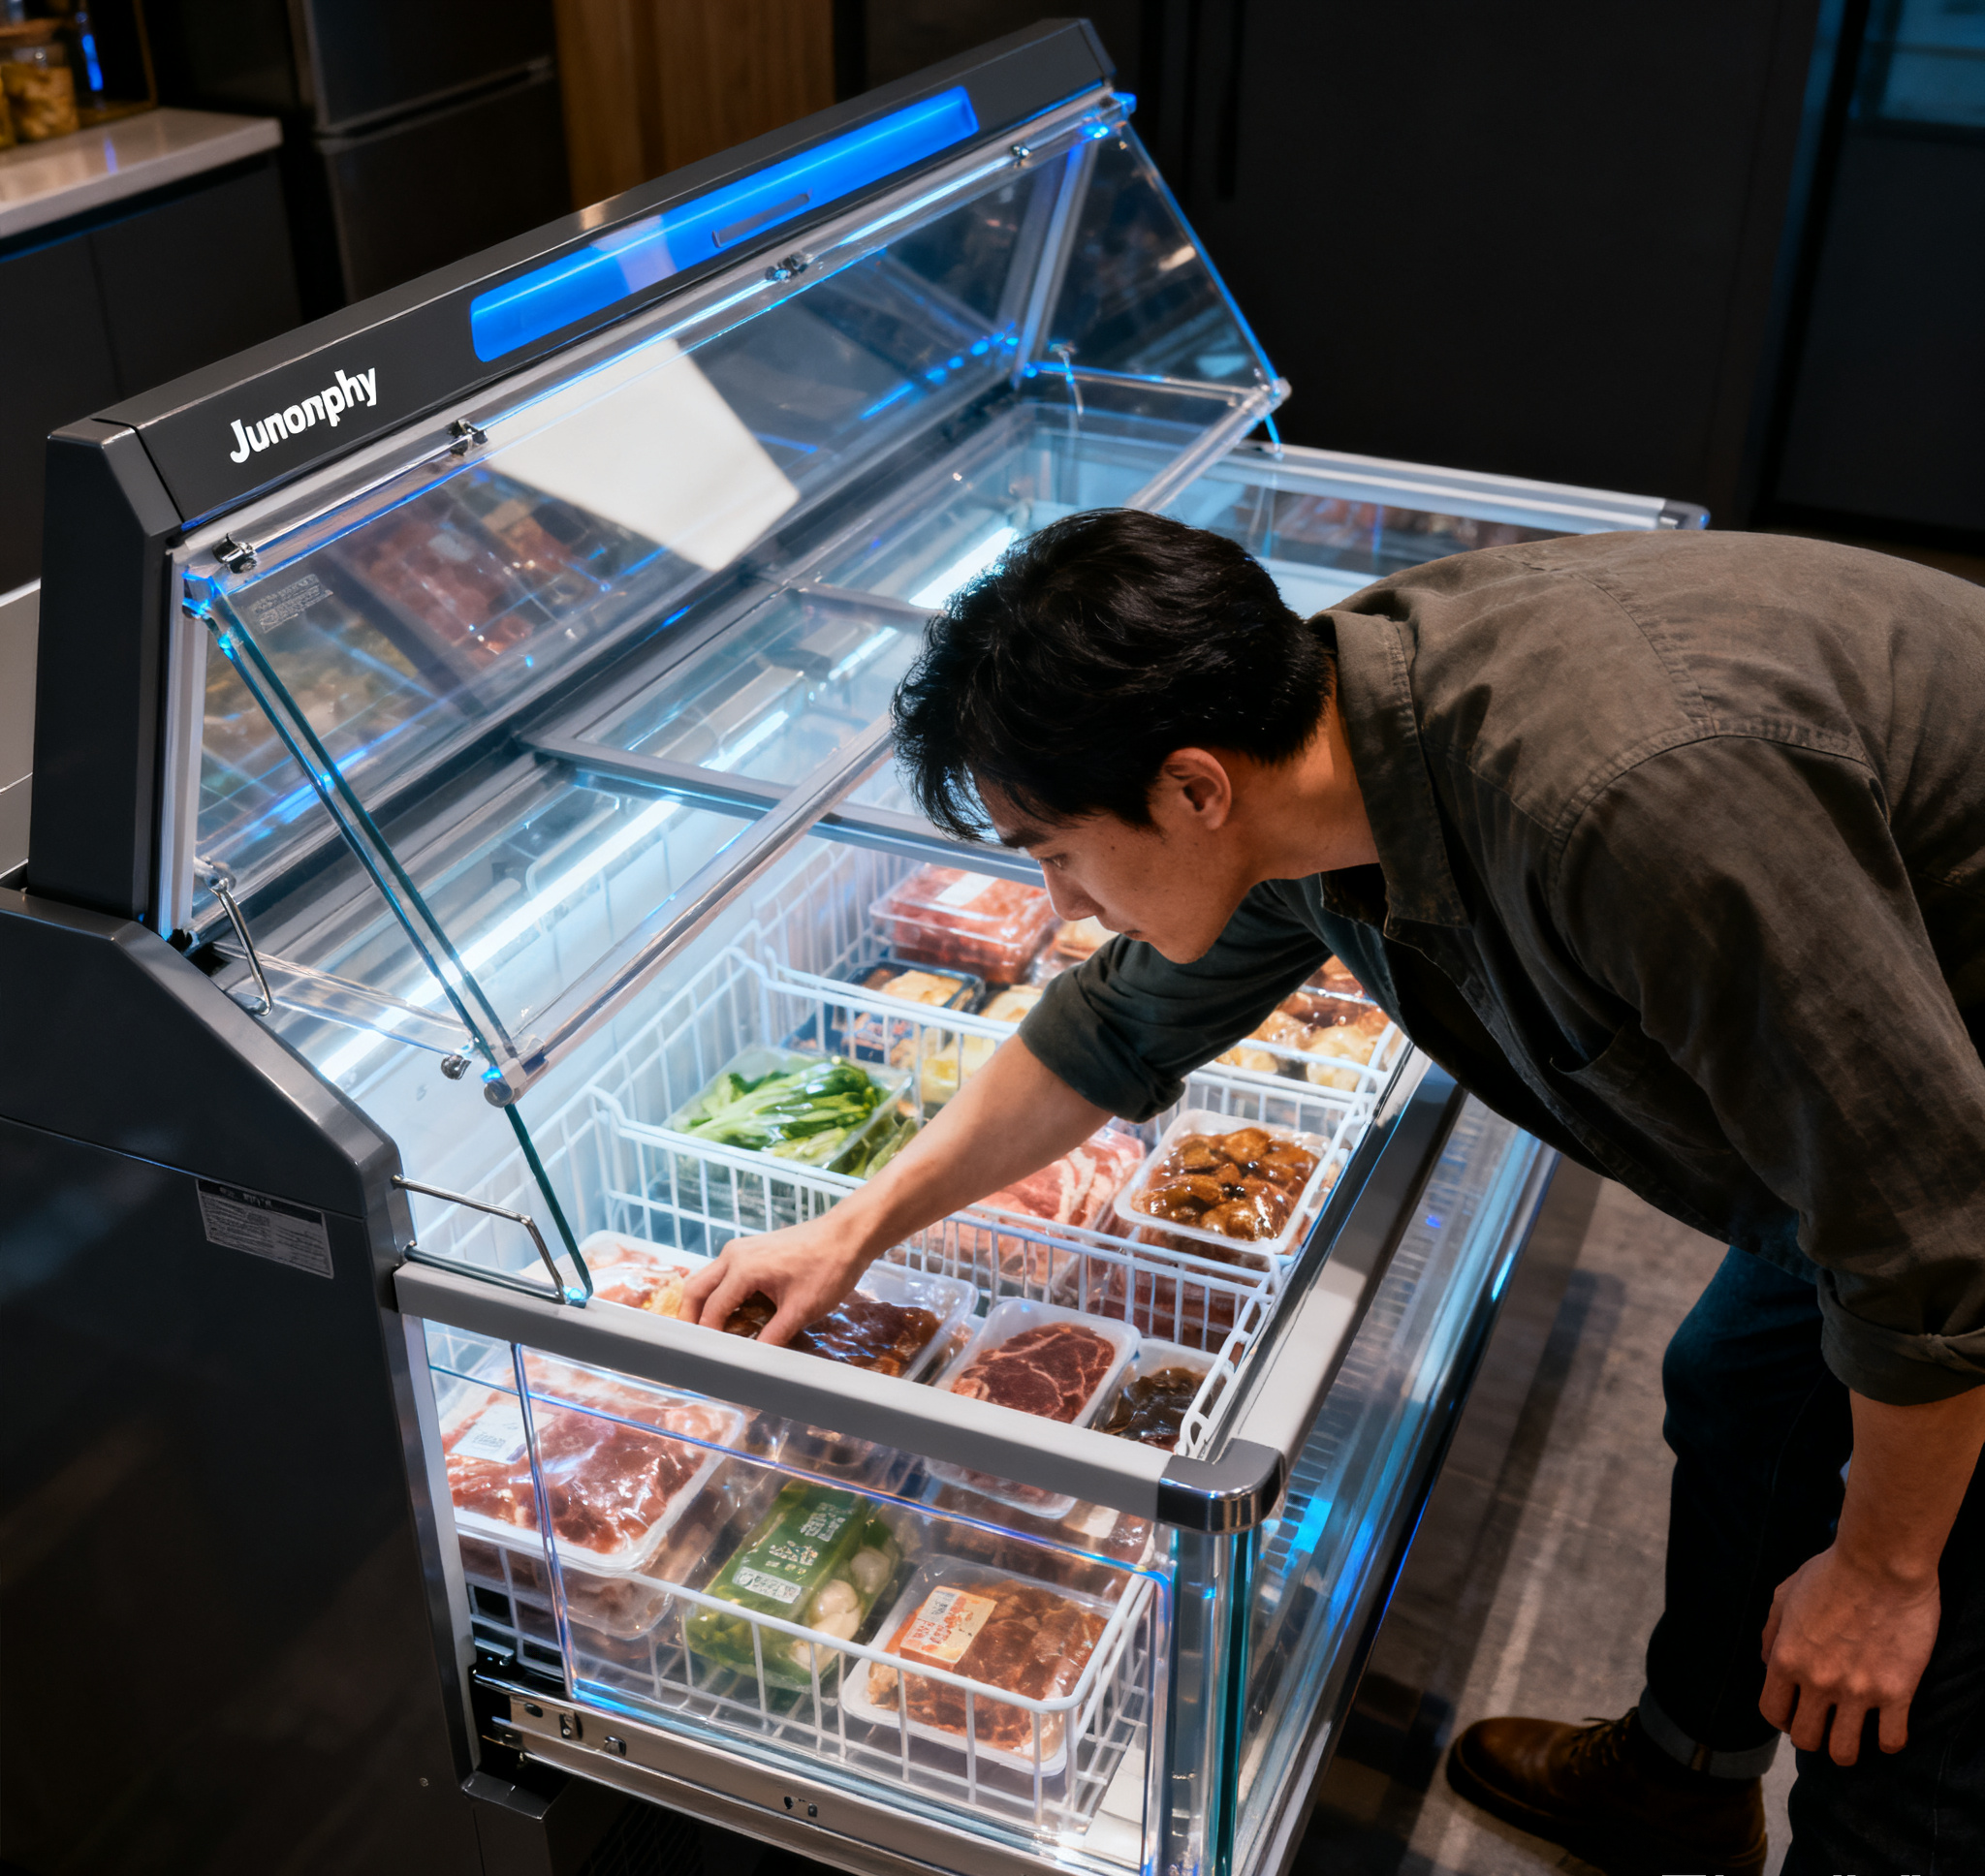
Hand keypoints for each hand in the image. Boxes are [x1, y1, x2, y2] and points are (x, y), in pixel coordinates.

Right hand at [675, 1213, 874, 1347]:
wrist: (848, 1235)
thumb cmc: (828, 1269)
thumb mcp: (801, 1310)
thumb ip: (772, 1337)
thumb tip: (754, 1361)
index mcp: (743, 1268)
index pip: (712, 1309)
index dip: (706, 1336)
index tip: (703, 1359)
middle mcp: (734, 1254)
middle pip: (696, 1289)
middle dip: (690, 1317)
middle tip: (692, 1346)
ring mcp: (741, 1248)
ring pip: (707, 1278)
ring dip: (703, 1304)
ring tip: (709, 1333)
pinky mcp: (751, 1248)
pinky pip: (722, 1272)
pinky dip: (718, 1292)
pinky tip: (730, 1313)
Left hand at [1759, 1543, 1940, 1763]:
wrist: (1881, 1562)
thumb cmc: (1832, 1572)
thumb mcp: (1785, 1594)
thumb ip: (1771, 1631)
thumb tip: (1766, 1662)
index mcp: (1786, 1658)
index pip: (1772, 1713)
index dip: (1782, 1718)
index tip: (1795, 1713)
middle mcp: (1817, 1681)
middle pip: (1806, 1740)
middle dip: (1813, 1736)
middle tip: (1826, 1723)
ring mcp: (1857, 1690)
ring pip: (1844, 1752)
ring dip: (1847, 1748)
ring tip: (1854, 1733)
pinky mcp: (1896, 1692)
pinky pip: (1890, 1741)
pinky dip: (1887, 1741)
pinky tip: (1886, 1727)